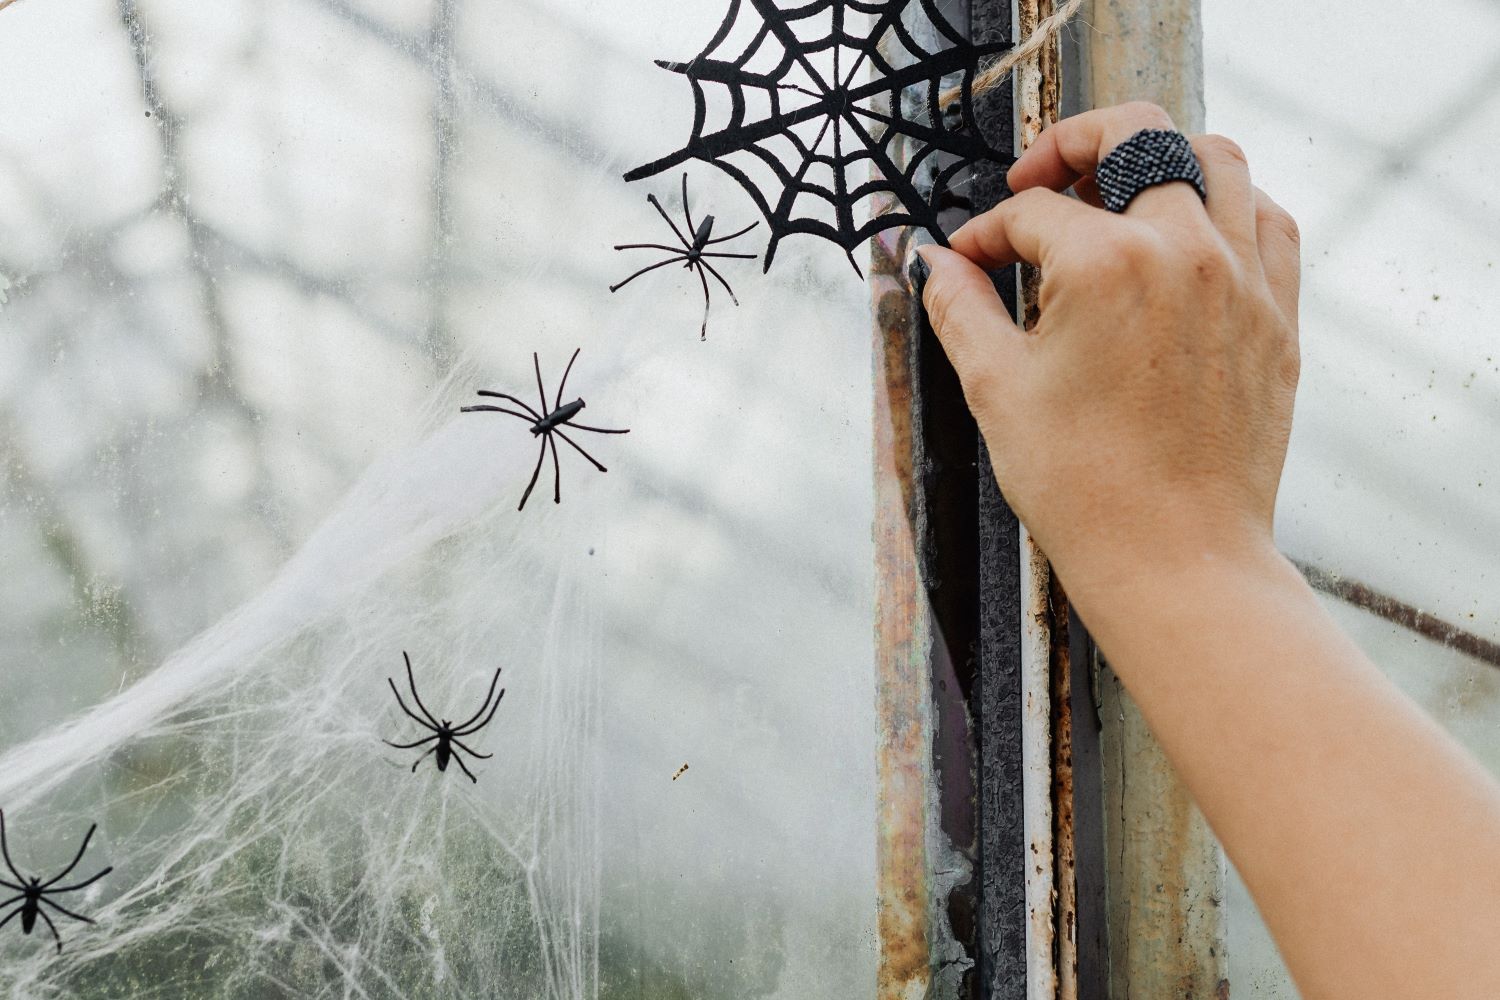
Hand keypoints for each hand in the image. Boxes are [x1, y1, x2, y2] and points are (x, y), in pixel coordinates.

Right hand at [918, 102, 1301, 602]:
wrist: (1173, 557)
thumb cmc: (1082, 485)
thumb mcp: (996, 388)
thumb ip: (958, 307)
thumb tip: (932, 262)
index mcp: (1107, 264)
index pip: (1034, 212)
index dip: (988, 232)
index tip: (969, 260)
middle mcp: (1185, 251)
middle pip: (1137, 136)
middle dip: (1075, 143)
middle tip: (1038, 177)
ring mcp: (1242, 279)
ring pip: (1218, 158)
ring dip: (1160, 158)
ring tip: (1117, 194)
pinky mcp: (1276, 316)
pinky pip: (1267, 220)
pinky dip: (1227, 205)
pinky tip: (1186, 238)